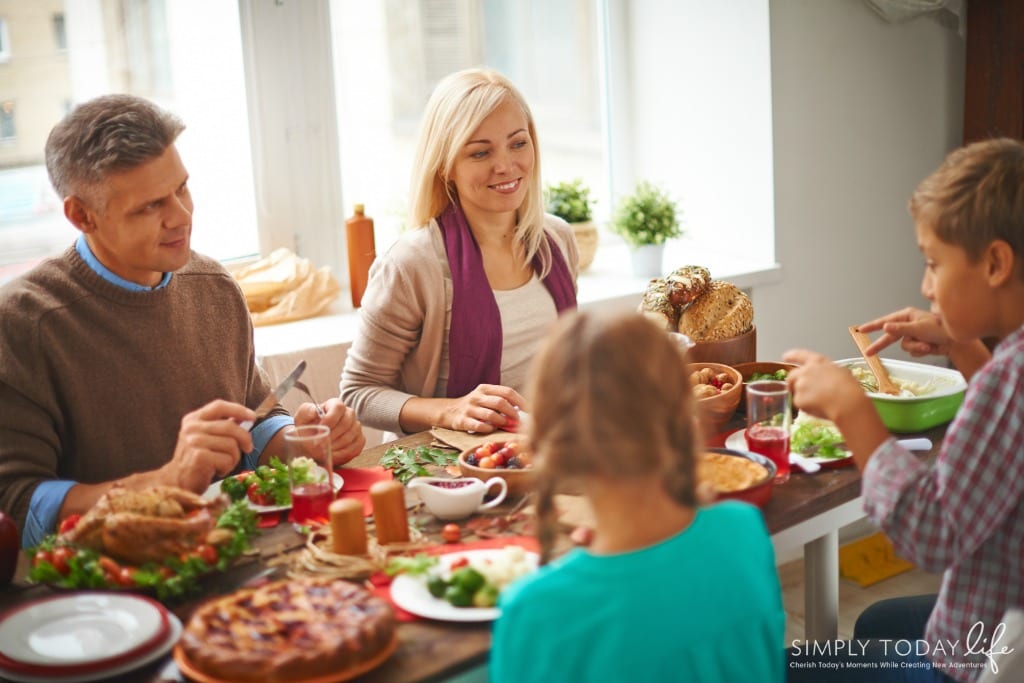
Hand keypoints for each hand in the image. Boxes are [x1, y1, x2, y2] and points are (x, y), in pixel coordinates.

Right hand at [160, 400, 254, 491]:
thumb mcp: (206, 438)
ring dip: (234, 458)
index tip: (252, 417)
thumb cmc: (197, 460)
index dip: (238, 410)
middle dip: (245, 438)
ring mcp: (193, 442)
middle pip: (230, 427)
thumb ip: (222, 427)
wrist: (177, 482)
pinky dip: (227, 468)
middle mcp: (192, 428)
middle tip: (248, 448)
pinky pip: (227, 459)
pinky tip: (217, 471)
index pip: (219, 406)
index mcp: (193, 419)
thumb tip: (247, 418)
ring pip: (231, 445)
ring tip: (224, 464)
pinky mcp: (198, 457)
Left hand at [294, 398, 365, 464]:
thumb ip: (306, 411)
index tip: (319, 433)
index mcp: (335, 404)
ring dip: (336, 446)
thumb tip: (315, 411)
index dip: (329, 421)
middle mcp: (349, 414)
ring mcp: (356, 427)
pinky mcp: (359, 440)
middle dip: (332, 436)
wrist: (313, 440)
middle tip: (320, 445)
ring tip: (324, 450)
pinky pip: (356, 448)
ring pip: (351, 436)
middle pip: (346, 423)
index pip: (338, 408)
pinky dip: (343, 454)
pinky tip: (332, 455)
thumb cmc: (308, 427)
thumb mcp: (302, 417)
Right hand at [442, 384, 525, 432]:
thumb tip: (522, 410)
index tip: (528, 410)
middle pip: (500, 402)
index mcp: (485, 388)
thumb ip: (501, 400)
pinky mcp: (462, 420)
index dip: (520, 401)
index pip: (507, 392)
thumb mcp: (486, 397)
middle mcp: (477, 396)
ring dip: (502, 421)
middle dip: (512, 412)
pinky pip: (479, 426)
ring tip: (505, 424)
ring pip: (491, 414)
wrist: (449, 411)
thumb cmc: (475, 406)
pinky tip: (492, 429)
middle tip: (517, 420)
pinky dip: (489, 429)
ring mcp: (469, 408)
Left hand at [783, 349, 891, 469]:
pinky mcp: (798, 399)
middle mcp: (805, 371)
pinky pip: (799, 404)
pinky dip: (806, 407)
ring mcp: (800, 385)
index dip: (792, 355)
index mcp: (817, 361)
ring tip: (818, 402)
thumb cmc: (849, 388)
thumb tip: (826, 376)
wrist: (847, 403)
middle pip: (792, 376)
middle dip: (792, 383)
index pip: (800, 355)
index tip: (785, 357)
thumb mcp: (840, 372)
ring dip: (802, 396)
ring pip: (796, 391)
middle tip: (798, 390)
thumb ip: (827, 371)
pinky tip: (819, 408)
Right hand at [857, 307, 950, 357]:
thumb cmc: (940, 329)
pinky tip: (930, 347)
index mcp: (907, 316)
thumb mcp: (918, 328)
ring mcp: (913, 335)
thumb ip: (900, 329)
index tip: (860, 330)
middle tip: (868, 353)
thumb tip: (885, 327)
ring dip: (915, 347)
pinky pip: (912, 351)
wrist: (957, 343)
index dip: (872, 326)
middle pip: (890, 337)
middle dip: (882, 345)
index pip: (886, 321)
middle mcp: (909, 325)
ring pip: (904, 346)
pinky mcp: (919, 344)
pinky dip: (921, 351)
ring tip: (927, 345)